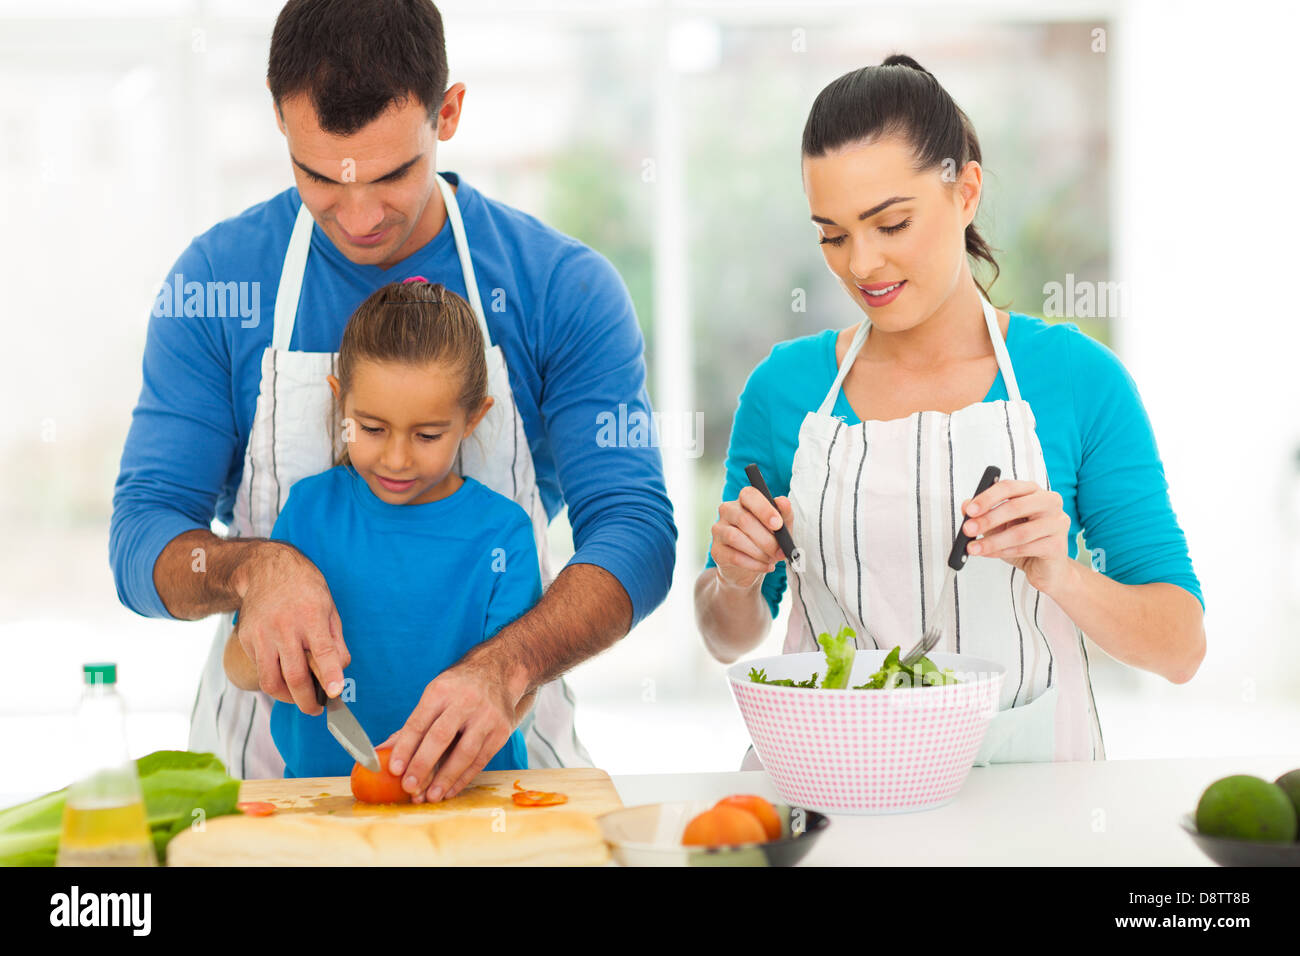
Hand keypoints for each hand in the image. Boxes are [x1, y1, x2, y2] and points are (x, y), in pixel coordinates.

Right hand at [232, 541, 349, 715]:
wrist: (268, 570)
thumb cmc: (305, 591)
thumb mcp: (329, 609)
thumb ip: (335, 642)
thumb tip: (339, 673)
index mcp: (312, 616)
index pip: (323, 651)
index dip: (330, 675)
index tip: (335, 694)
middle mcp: (285, 627)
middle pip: (294, 675)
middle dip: (307, 701)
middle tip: (316, 709)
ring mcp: (262, 634)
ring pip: (271, 681)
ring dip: (286, 698)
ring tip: (299, 699)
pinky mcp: (247, 639)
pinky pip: (260, 669)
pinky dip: (273, 678)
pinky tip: (283, 672)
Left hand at [380, 653, 520, 802]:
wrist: (499, 672)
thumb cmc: (458, 689)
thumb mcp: (435, 696)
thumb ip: (412, 726)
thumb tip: (382, 751)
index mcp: (441, 691)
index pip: (419, 723)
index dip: (405, 748)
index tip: (394, 770)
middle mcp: (465, 701)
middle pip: (440, 737)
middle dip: (423, 765)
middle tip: (409, 787)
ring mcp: (486, 717)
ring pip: (464, 752)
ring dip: (445, 778)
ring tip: (430, 796)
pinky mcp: (501, 731)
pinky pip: (480, 760)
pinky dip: (463, 778)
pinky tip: (450, 790)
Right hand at [709, 487, 794, 589]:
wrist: (751, 567)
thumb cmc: (766, 541)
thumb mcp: (780, 528)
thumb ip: (784, 514)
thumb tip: (783, 502)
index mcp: (744, 501)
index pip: (749, 495)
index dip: (764, 509)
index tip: (778, 524)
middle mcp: (728, 511)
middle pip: (744, 519)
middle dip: (766, 539)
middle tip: (779, 551)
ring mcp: (719, 530)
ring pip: (735, 537)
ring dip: (759, 552)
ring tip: (771, 559)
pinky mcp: (716, 550)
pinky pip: (734, 556)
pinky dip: (754, 564)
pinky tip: (765, 566)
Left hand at [960, 479, 1073, 594]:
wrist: (1046, 568)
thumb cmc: (1023, 542)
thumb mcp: (998, 525)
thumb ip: (982, 513)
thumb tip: (966, 506)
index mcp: (1033, 491)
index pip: (1009, 487)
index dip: (987, 498)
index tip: (970, 510)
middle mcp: (1049, 502)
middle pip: (1016, 506)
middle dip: (988, 519)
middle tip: (968, 530)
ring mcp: (1057, 523)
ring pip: (1020, 532)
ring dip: (992, 541)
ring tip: (974, 548)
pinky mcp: (1058, 545)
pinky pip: (1026, 548)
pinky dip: (1004, 552)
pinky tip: (990, 554)